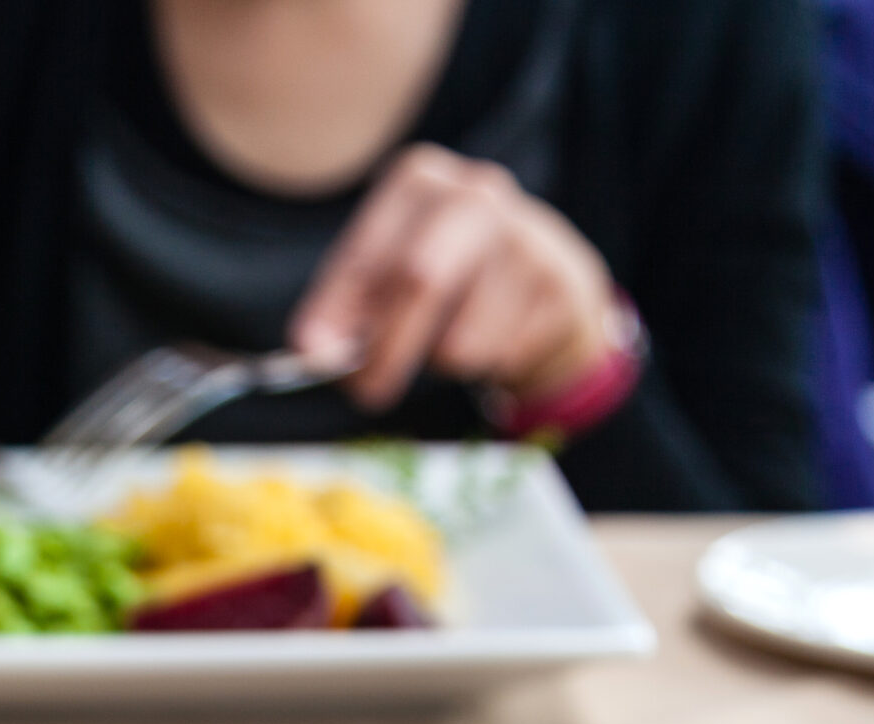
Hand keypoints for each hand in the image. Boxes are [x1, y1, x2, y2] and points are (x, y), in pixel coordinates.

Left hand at [290, 144, 617, 412]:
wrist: (548, 281)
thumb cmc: (450, 278)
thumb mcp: (387, 278)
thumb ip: (344, 311)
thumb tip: (312, 350)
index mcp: (418, 181)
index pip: (365, 251)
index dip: (335, 308)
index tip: (315, 354)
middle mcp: (475, 193)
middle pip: (419, 278)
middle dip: (386, 348)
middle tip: (366, 392)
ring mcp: (525, 234)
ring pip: (458, 338)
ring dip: (441, 361)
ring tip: (455, 337)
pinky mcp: (560, 284)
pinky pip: (498, 356)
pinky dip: (485, 364)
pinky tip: (498, 334)